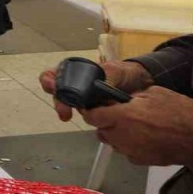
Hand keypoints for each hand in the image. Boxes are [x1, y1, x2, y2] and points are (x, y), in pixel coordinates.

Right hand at [39, 60, 153, 121]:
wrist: (143, 85)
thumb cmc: (126, 74)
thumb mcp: (116, 71)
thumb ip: (105, 78)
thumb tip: (97, 88)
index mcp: (79, 72)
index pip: (56, 75)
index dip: (49, 80)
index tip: (52, 86)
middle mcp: (78, 87)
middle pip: (60, 93)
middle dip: (59, 102)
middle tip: (64, 112)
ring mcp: (86, 101)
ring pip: (71, 106)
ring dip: (68, 111)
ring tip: (69, 116)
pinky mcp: (96, 113)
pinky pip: (87, 117)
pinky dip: (89, 120)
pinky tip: (93, 122)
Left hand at [79, 86, 192, 165]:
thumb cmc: (180, 110)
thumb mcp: (153, 93)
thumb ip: (132, 97)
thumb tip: (121, 100)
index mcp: (123, 116)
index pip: (92, 116)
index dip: (88, 111)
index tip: (90, 106)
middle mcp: (123, 136)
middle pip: (101, 132)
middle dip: (104, 123)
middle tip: (115, 113)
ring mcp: (132, 151)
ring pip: (114, 144)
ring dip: (116, 134)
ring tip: (132, 125)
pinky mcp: (143, 161)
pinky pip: (128, 152)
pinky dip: (130, 145)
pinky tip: (143, 137)